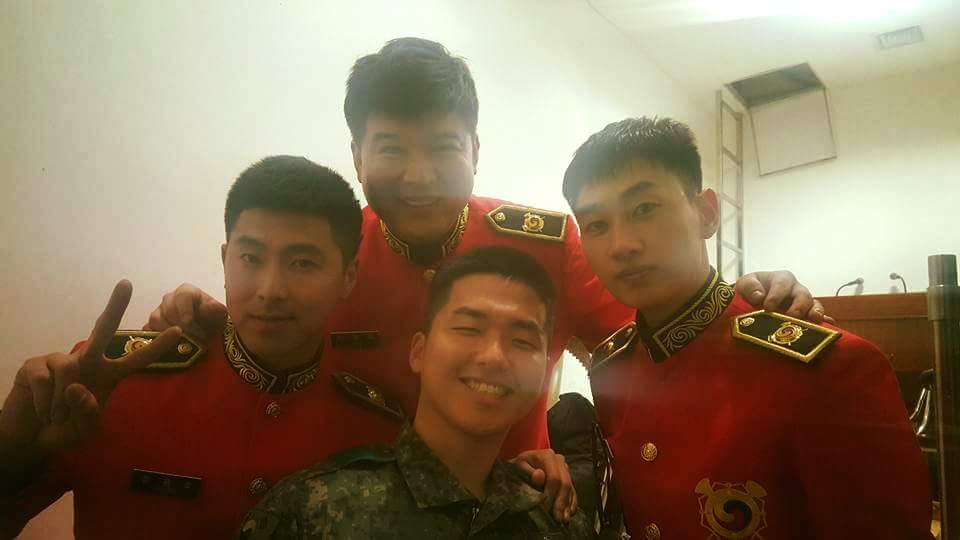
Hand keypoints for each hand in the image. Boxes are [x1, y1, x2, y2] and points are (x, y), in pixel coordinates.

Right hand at [0, 281, 180, 463]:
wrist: (30, 439)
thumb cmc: (62, 430)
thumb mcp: (85, 428)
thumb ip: (89, 411)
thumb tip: (77, 387)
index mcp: (107, 374)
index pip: (136, 359)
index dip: (156, 347)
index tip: (179, 331)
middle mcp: (87, 361)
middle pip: (103, 329)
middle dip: (115, 306)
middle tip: (126, 283)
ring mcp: (59, 360)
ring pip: (70, 370)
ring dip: (62, 403)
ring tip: (56, 416)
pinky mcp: (34, 366)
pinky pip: (46, 382)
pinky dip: (45, 405)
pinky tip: (42, 412)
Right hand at [143, 283, 226, 338]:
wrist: (204, 334)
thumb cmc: (212, 321)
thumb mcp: (219, 315)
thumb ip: (216, 309)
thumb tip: (206, 307)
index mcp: (186, 291)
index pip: (183, 295)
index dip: (185, 308)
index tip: (188, 322)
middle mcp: (169, 299)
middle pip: (168, 308)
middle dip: (180, 324)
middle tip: (191, 338)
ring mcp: (158, 312)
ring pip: (156, 319)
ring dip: (169, 333)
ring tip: (183, 344)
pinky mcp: (150, 326)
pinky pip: (147, 331)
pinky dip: (156, 339)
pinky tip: (168, 347)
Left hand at [510, 449, 577, 522]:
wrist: (523, 462)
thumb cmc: (519, 466)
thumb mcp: (518, 466)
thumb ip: (528, 471)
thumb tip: (540, 476)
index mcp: (548, 456)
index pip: (554, 478)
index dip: (551, 495)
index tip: (546, 509)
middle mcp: (559, 461)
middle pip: (565, 484)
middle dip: (561, 503)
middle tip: (557, 519)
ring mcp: (565, 469)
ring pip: (570, 489)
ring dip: (567, 506)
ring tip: (563, 520)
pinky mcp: (567, 477)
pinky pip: (573, 491)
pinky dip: (571, 504)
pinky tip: (568, 514)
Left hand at [735, 271, 833, 323]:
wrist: (752, 301)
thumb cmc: (751, 290)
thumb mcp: (745, 283)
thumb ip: (750, 286)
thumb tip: (759, 296)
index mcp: (782, 279)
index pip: (782, 285)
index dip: (776, 296)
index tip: (768, 307)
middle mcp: (796, 290)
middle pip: (803, 296)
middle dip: (798, 306)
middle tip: (791, 316)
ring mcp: (804, 304)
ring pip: (814, 306)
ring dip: (815, 313)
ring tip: (815, 320)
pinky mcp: (807, 316)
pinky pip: (819, 318)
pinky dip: (824, 323)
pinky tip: (828, 327)